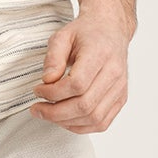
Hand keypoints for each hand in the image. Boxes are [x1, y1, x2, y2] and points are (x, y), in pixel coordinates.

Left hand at [32, 11, 131, 131]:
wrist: (111, 30)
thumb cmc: (87, 33)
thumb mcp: (63, 35)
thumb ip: (53, 57)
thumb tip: (47, 80)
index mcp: (100, 54)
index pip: (77, 84)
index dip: (53, 93)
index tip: (38, 90)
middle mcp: (114, 73)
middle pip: (84, 105)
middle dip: (55, 113)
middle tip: (37, 108)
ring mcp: (119, 89)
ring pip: (93, 118)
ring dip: (66, 122)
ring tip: (49, 114)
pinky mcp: (120, 99)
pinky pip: (101, 123)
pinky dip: (80, 126)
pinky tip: (65, 119)